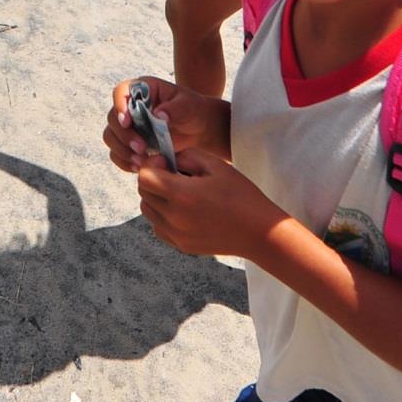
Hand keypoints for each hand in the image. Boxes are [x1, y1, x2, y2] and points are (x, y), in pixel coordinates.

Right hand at [103, 77, 226, 170]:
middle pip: (112, 117)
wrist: (197, 128)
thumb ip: (175, 108)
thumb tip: (158, 114)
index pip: (121, 91)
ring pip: (111, 136)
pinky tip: (138, 166)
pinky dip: (124, 161)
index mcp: (143, 89)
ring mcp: (128, 125)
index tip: (127, 122)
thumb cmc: (192, 110)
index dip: (119, 105)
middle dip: (124, 135)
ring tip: (141, 160)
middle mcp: (130, 105)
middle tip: (142, 148)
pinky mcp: (129, 142)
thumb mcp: (188, 106)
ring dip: (122, 150)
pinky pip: (117, 153)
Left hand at [137, 147, 285, 259]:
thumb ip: (187, 156)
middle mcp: (173, 217)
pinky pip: (158, 227)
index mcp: (181, 194)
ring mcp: (176, 234)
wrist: (257, 231)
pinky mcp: (181, 245)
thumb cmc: (240, 195)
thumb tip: (169, 159)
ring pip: (148, 211)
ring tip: (179, 193)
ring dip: (156, 198)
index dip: (152, 165)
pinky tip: (183, 210)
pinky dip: (163, 216)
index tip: (168, 162)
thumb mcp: (216, 165)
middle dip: (154, 179)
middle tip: (175, 175)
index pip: (144, 177)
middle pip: (144, 193)